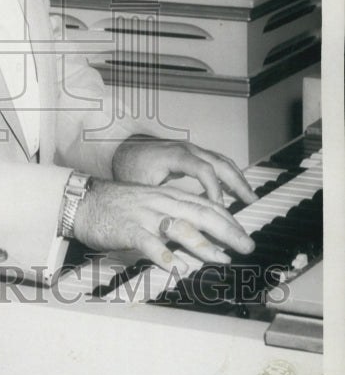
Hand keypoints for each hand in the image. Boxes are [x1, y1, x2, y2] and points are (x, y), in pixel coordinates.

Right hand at [70, 178, 255, 271]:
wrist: (81, 200)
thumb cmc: (115, 205)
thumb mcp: (148, 203)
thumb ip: (170, 214)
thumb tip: (196, 232)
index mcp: (166, 196)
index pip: (206, 204)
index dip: (229, 220)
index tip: (244, 235)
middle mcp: (160, 203)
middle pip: (201, 213)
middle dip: (228, 230)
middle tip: (246, 246)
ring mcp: (144, 215)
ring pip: (179, 226)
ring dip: (203, 244)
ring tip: (221, 258)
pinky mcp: (128, 229)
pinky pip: (148, 242)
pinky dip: (163, 254)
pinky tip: (175, 266)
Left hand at [112, 136, 257, 205]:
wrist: (122, 148)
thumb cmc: (129, 167)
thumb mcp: (140, 185)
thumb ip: (158, 202)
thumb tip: (170, 226)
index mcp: (175, 155)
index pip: (204, 170)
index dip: (215, 189)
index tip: (222, 209)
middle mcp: (187, 149)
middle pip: (220, 163)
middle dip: (237, 183)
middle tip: (252, 202)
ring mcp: (192, 149)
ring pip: (222, 161)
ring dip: (238, 179)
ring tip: (251, 198)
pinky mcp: (193, 154)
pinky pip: (217, 162)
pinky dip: (229, 175)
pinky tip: (236, 190)